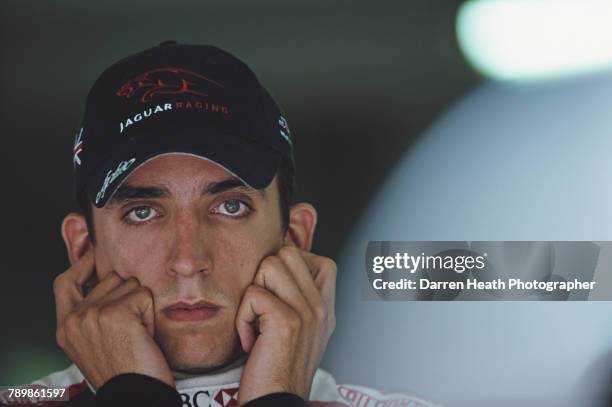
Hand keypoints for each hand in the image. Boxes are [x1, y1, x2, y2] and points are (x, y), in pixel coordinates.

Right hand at [53, 250, 173, 389]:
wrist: (134, 393)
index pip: (65, 281)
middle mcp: (74, 319)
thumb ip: (91, 311)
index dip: (82, 264)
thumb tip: (105, 276)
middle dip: (127, 297)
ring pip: (130, 284)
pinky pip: (144, 294)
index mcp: (65, 326)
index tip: (95, 252)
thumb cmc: (123, 369)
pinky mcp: (116, 313)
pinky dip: (149, 313)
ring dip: (139, 305)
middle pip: (109, 278)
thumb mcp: (95, 339)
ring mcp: (92, 315)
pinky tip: (144, 335)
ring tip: (136, 333)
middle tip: (129, 328)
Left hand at [235, 244, 336, 404]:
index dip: (291, 267)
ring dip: (253, 293)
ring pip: (270, 265)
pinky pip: (253, 294)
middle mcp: (322, 308)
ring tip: (257, 322)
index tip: (276, 295)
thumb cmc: (278, 370)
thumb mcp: (301, 334)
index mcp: (327, 309)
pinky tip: (251, 341)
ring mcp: (308, 313)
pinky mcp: (287, 322)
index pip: (320, 260)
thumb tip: (279, 269)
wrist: (277, 403)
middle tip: (263, 308)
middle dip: (265, 276)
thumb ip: (300, 303)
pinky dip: (242, 318)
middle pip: (288, 253)